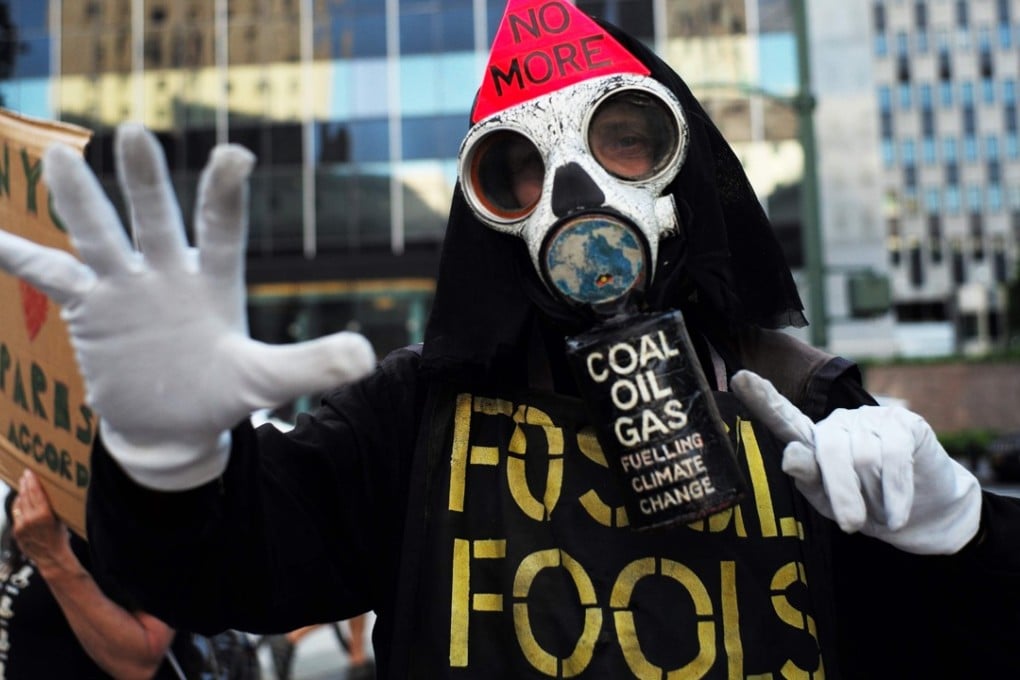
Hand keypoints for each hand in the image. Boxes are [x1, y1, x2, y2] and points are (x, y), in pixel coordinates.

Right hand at [0, 123, 375, 489]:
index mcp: (216, 280)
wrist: (173, 425)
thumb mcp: (266, 382)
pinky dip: (21, 257)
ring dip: (80, 200)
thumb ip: (310, 365)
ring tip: (61, 158)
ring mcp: (126, 285)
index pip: (222, 228)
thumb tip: (368, 356)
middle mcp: (169, 271)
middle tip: (136, 132)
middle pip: (157, 217)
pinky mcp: (89, 307)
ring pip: (99, 234)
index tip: (235, 154)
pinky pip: (50, 275)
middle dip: (145, 181)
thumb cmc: (222, 394)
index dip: (225, 193)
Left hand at [10, 470, 73, 576]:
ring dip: (21, 493)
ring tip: (23, 485)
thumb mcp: (60, 519)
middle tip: (26, 474)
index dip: (32, 480)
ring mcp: (21, 526)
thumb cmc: (60, 538)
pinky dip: (18, 505)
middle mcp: (30, 519)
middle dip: (25, 484)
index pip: (35, 492)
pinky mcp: (16, 531)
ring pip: (19, 504)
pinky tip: (21, 500)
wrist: (51, 557)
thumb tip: (45, 492)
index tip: (30, 471)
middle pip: (26, 496)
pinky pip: (16, 514)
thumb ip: (51, 506)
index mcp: (44, 515)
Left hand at [730, 370, 980, 554]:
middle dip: (841, 493)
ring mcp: (871, 418)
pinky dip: (896, 493)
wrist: (924, 515)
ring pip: (865, 458)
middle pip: (830, 451)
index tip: (739, 378)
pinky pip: (894, 457)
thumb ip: (809, 478)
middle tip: (851, 524)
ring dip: (875, 496)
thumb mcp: (830, 501)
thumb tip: (791, 455)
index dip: (763, 399)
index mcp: (813, 441)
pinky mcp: (903, 422)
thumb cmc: (867, 507)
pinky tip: (897, 513)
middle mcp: (838, 423)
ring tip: (883, 510)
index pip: (784, 417)